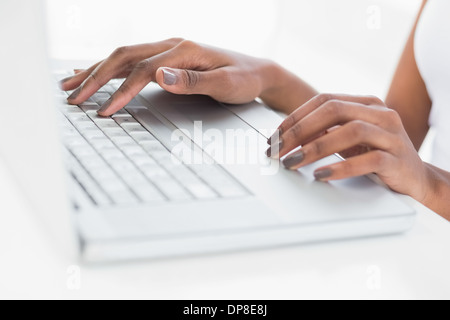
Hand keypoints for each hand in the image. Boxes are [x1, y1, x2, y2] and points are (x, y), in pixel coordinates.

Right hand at [61, 38, 276, 115]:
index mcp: (184, 50)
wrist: (257, 72)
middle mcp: (172, 45)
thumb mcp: (224, 84)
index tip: (105, 110)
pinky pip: (132, 61)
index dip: (121, 91)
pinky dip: (111, 69)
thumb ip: (191, 81)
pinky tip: (97, 74)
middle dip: (95, 77)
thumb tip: (159, 77)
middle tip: (73, 97)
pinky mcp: (168, 58)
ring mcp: (168, 50)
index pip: (142, 70)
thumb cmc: (243, 79)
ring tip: (70, 84)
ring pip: (123, 56)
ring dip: (95, 70)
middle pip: (123, 57)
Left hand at [266, 93, 430, 201]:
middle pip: (333, 111)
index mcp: (366, 103)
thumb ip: (324, 131)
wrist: (415, 178)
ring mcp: (391, 135)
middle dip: (299, 131)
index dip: (295, 117)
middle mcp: (380, 113)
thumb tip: (286, 136)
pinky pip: (368, 160)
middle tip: (277, 150)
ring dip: (315, 148)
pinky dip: (340, 167)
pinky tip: (321, 175)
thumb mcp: (349, 139)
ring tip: (293, 162)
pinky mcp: (398, 159)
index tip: (274, 137)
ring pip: (350, 131)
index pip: (324, 100)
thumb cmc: (376, 155)